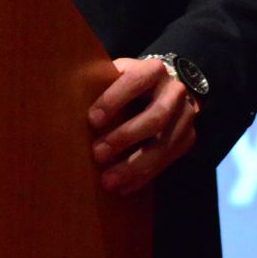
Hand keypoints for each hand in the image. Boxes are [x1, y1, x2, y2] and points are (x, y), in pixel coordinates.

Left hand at [87, 57, 199, 194]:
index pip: (135, 81)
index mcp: (153, 70)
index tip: (92, 120)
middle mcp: (175, 92)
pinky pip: (167, 162)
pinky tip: (124, 187)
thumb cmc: (130, 82)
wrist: (166, 88)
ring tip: (109, 181)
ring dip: (134, 166)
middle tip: (97, 154)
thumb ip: (102, 83)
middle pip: (155, 117)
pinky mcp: (188, 139)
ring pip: (164, 145)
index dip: (114, 100)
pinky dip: (143, 177)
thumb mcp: (118, 74)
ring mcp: (185, 117)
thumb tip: (68, 102)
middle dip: (125, 137)